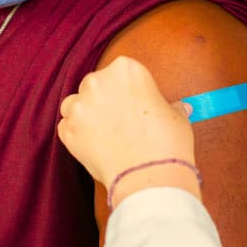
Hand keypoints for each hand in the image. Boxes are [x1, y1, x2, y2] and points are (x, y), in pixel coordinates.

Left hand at [58, 56, 196, 197]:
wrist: (150, 177)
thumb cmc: (167, 143)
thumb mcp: (176, 117)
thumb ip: (169, 107)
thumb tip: (180, 108)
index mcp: (126, 69)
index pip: (120, 71)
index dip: (127, 89)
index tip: (133, 103)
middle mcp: (98, 81)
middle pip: (95, 85)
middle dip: (103, 100)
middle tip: (119, 120)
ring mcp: (79, 106)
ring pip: (75, 104)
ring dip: (86, 115)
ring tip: (105, 134)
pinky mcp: (67, 131)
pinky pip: (67, 127)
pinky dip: (77, 135)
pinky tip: (95, 147)